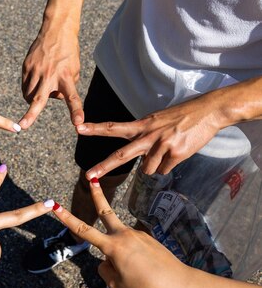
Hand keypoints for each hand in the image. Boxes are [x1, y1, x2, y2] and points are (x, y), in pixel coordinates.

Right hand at [19, 20, 83, 129]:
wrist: (56, 30)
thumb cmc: (68, 53)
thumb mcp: (74, 70)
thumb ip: (66, 87)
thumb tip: (54, 97)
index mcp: (65, 77)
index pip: (72, 97)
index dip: (75, 111)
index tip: (78, 124)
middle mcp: (49, 75)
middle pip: (39, 99)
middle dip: (31, 114)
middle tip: (23, 126)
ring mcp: (36, 70)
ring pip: (28, 95)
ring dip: (32, 100)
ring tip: (40, 91)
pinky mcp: (26, 66)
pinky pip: (25, 85)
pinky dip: (29, 88)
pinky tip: (36, 80)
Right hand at [51, 177, 194, 287]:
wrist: (179, 285)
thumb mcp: (117, 284)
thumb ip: (106, 269)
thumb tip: (108, 260)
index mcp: (112, 246)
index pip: (83, 230)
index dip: (66, 218)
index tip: (55, 205)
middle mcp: (124, 235)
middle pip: (105, 211)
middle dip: (97, 195)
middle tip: (91, 178)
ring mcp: (138, 234)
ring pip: (118, 240)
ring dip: (118, 252)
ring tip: (136, 273)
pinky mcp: (148, 238)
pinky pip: (132, 247)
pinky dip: (132, 258)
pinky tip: (145, 271)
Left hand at [78, 94, 222, 176]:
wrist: (209, 111)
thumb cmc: (182, 116)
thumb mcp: (157, 121)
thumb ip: (144, 136)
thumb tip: (140, 159)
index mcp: (142, 124)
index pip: (114, 127)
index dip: (96, 128)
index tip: (79, 128)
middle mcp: (148, 135)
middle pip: (122, 154)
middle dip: (103, 166)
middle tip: (88, 176)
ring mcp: (162, 144)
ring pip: (148, 170)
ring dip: (156, 165)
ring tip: (169, 149)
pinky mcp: (176, 153)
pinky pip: (165, 169)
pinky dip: (171, 165)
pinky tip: (179, 151)